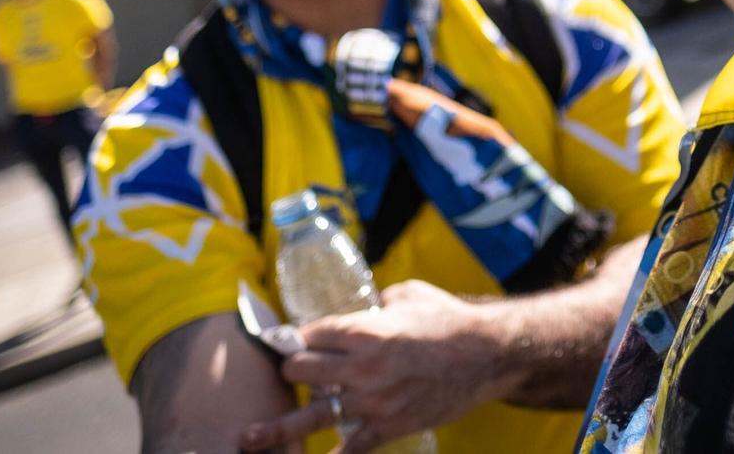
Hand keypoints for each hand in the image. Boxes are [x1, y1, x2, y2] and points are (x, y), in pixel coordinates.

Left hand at [238, 280, 513, 452]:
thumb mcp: (407, 294)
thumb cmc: (448, 319)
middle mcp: (362, 367)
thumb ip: (374, 303)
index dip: (295, 336)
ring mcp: (373, 401)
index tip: (287, 340)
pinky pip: (350, 449)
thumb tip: (359, 310)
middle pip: (300, 371)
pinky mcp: (388, 427)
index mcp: (365, 329)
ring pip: (312, 415)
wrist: (487, 355)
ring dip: (277, 427)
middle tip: (296, 371)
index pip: (309, 334)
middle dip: (292, 369)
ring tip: (246, 438)